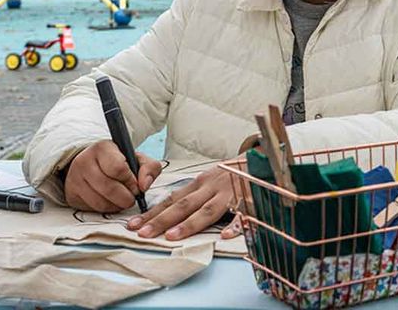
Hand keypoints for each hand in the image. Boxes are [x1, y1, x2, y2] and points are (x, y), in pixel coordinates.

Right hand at [64, 140, 160, 212]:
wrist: (94, 165)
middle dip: (126, 197)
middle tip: (132, 198)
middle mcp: (84, 161)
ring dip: (117, 206)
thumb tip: (144, 186)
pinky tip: (111, 202)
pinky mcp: (71, 194)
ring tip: (123, 200)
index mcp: (103, 148)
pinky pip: (92, 209)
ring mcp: (74, 178)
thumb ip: (150, 168)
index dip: (130, 181)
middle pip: (108, 188)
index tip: (136, 185)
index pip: (118, 168)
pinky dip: (106, 209)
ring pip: (100, 201)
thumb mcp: (137, 159)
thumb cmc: (120, 162)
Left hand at [125, 164, 239, 240]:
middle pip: (184, 205)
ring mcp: (230, 193)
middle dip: (162, 220)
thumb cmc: (233, 174)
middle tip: (143, 233)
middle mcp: (212, 187)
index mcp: (201, 183)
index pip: (172, 198)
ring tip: (172, 236)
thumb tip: (167, 212)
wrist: (263, 160)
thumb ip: (194, 194)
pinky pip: (242, 215)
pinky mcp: (249, 200)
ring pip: (208, 210)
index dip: (153, 212)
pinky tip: (225, 236)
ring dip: (190, 224)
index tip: (134, 225)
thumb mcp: (211, 180)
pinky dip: (234, 225)